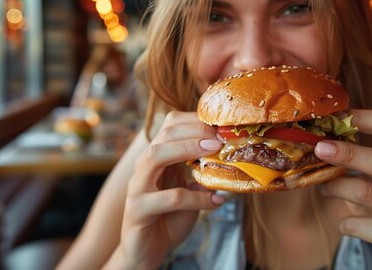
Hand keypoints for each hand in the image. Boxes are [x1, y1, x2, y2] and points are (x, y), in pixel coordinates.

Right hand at [113, 111, 224, 268]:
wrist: (146, 251)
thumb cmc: (170, 216)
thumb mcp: (189, 188)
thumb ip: (202, 171)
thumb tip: (234, 154)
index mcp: (157, 157)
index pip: (170, 124)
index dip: (195, 120)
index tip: (222, 125)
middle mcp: (144, 167)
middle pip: (163, 135)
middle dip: (194, 131)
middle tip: (220, 137)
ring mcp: (138, 187)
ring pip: (155, 157)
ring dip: (186, 150)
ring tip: (214, 152)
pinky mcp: (138, 211)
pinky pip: (169, 198)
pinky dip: (196, 197)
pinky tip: (216, 201)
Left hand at [314, 110, 371, 268]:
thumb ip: (358, 164)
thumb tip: (316, 143)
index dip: (362, 117)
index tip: (336, 116)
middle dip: (346, 152)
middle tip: (318, 148)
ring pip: (363, 192)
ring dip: (334, 188)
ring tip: (322, 188)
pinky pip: (356, 223)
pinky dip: (343, 222)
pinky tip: (345, 222)